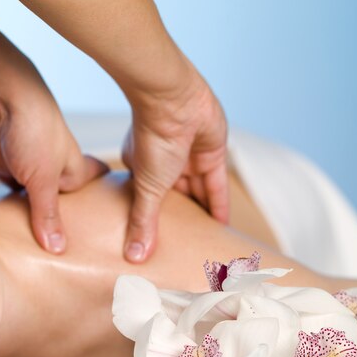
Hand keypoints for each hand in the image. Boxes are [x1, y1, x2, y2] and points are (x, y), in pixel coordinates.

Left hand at [0, 87, 108, 253]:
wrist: (0, 99)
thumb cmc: (35, 130)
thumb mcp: (44, 179)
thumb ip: (48, 214)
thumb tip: (57, 248)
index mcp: (75, 172)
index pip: (91, 199)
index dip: (94, 218)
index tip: (101, 243)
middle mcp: (56, 174)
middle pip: (60, 207)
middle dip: (60, 227)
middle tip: (66, 258)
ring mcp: (31, 173)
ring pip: (34, 205)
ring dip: (32, 220)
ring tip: (37, 254)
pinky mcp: (9, 172)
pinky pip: (13, 198)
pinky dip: (12, 211)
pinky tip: (14, 231)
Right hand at [122, 71, 228, 262]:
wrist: (174, 100)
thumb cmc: (151, 138)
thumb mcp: (147, 188)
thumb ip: (144, 221)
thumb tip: (133, 256)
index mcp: (142, 168)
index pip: (149, 200)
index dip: (154, 220)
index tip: (156, 243)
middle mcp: (165, 164)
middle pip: (175, 199)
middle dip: (181, 221)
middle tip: (183, 250)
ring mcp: (189, 159)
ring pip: (197, 194)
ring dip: (202, 216)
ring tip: (206, 244)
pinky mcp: (213, 154)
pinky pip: (216, 186)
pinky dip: (218, 205)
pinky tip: (222, 226)